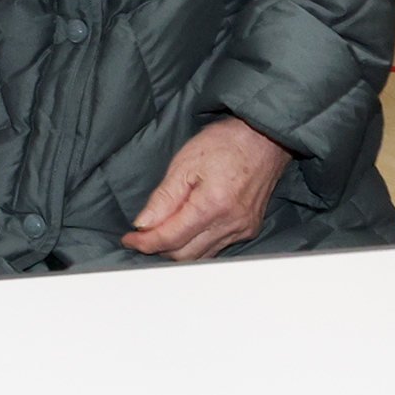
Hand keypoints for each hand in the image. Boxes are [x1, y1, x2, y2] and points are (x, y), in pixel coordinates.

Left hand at [124, 116, 290, 260]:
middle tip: (141, 236)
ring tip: (160, 233)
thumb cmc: (226, 143)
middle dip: (159, 248)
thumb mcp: (185, 163)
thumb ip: (164, 198)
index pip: (171, 238)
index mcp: (212, 205)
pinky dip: (197, 245)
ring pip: (201, 256)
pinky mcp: (248, 229)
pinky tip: (185, 232)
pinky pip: (217, 248)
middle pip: (185, 254)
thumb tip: (144, 223)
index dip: (146, 242)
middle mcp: (231, 223)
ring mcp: (242, 229)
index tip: (130, 239)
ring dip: (177, 250)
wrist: (264, 138)